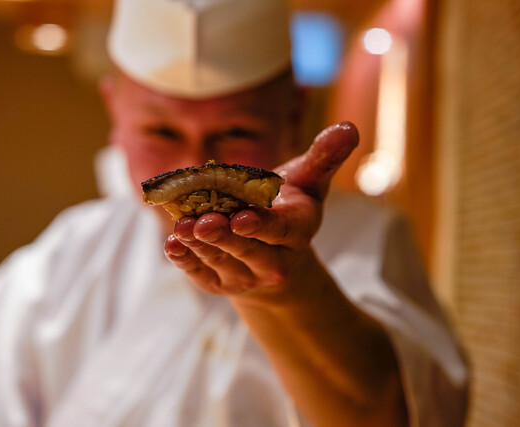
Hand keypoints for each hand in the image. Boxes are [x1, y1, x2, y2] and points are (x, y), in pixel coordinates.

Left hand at [163, 122, 358, 298]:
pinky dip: (185, 262)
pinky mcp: (219, 283)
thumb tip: (349, 127)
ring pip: (220, 261)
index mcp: (296, 232)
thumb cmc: (290, 209)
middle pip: (246, 249)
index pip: (280, 231)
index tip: (242, 217)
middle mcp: (273, 261)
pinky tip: (171, 246)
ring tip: (180, 227)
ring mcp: (245, 275)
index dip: (261, 225)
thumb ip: (324, 158)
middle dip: (223, 236)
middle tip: (202, 221)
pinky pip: (201, 275)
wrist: (276, 256)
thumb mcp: (310, 182)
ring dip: (199, 245)